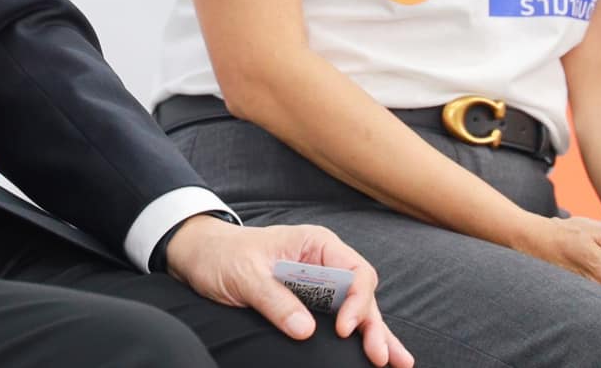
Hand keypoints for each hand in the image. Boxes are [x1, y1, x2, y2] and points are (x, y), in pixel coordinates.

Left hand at [163, 215, 413, 364]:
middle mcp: (325, 262)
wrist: (202, 256)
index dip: (355, 302)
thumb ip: (275, 299)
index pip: (354, 271)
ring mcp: (321, 284)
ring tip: (398, 363)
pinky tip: (382, 356)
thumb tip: (305, 330)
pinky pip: (341, 320)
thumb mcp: (245, 275)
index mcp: (315, 244)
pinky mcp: (311, 304)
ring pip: (357, 311)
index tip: (343, 329)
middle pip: (361, 295)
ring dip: (375, 335)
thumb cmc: (223, 256)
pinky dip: (360, 337)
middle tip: (378, 357)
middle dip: (372, 325)